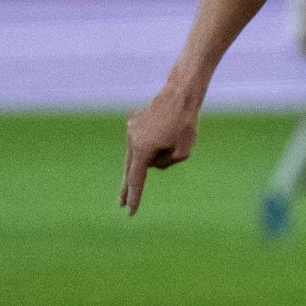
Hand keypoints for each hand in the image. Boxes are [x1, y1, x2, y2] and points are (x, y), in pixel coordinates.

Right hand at [121, 82, 201, 214]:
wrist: (181, 94)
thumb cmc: (185, 123)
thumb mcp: (182, 152)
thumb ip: (165, 164)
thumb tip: (151, 162)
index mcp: (142, 149)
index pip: (137, 179)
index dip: (135, 197)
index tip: (130, 211)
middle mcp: (132, 139)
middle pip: (131, 169)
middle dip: (127, 187)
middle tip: (121, 204)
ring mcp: (131, 129)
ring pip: (140, 152)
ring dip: (153, 154)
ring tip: (173, 137)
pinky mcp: (134, 122)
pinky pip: (143, 140)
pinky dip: (151, 142)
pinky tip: (165, 129)